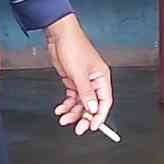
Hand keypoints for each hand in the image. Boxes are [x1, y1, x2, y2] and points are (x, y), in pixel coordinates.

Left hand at [46, 14, 114, 135]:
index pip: (105, 102)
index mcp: (101, 78)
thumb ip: (86, 93)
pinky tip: (60, 109)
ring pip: (80, 103)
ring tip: (64, 118)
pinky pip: (72, 98)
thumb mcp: (79, 73)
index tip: (93, 126)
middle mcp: (94, 81)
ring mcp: (83, 81)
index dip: (99, 116)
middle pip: (92, 105)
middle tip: (78, 128)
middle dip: (84, 117)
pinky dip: (66, 105)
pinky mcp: (72, 80)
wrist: (59, 35)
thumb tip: (92, 108)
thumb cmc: (73, 47)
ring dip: (73, 112)